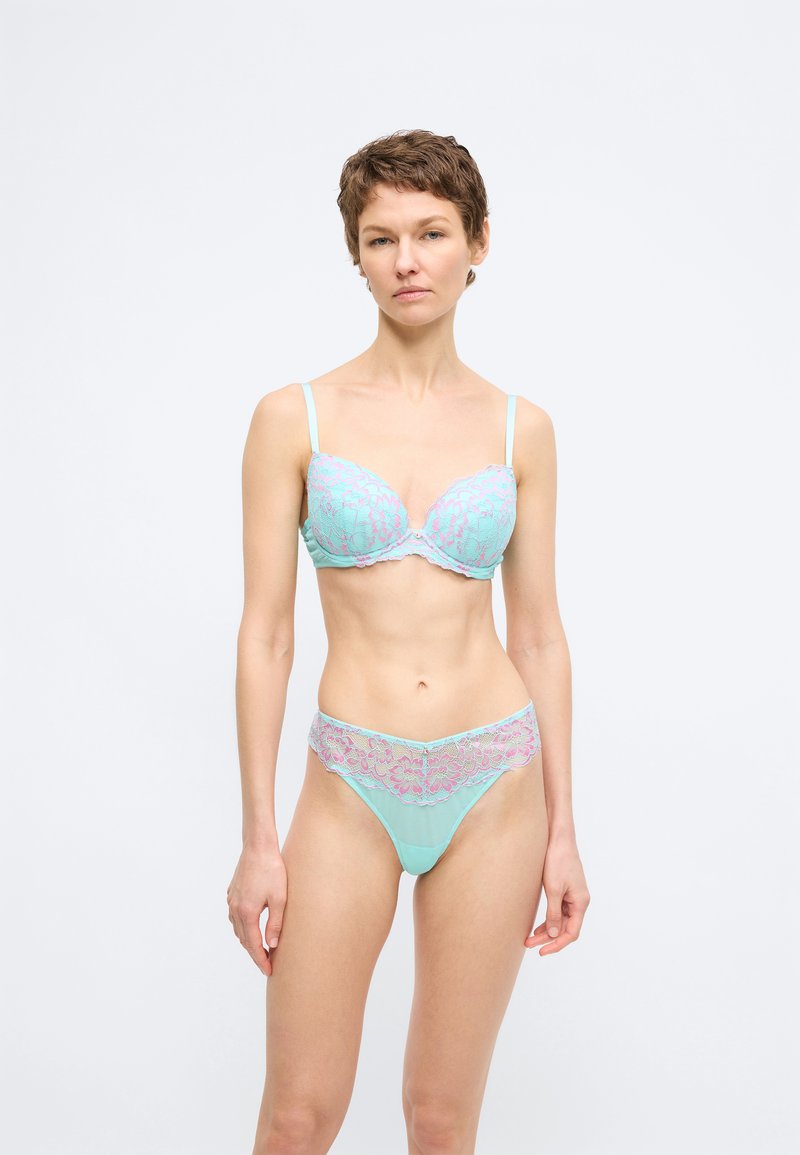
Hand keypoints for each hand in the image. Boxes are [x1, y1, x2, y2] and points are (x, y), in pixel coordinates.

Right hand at [226, 844, 286, 976]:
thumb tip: (272, 945)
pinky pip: (235, 917)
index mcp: (247, 912)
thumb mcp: (279, 898)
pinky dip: (243, 927)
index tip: (268, 971)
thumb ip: (275, 923)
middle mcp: (235, 909)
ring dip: (248, 941)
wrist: (258, 846)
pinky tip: (251, 927)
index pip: (253, 945)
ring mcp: (231, 901)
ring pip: (238, 929)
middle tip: (267, 963)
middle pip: (243, 939)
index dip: (261, 960)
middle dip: (254, 953)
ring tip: (261, 948)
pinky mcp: (232, 894)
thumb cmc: (272, 870)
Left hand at [525, 836, 589, 955]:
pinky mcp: (564, 890)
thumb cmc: (558, 861)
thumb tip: (552, 934)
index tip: (542, 951)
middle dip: (548, 939)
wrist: (558, 838)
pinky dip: (548, 919)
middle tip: (529, 945)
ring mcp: (572, 896)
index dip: (557, 944)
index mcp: (580, 902)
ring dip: (546, 930)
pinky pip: (558, 911)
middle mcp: (579, 901)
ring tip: (529, 939)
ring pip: (560, 921)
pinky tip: (537, 926)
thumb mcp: (554, 889)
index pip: (571, 932)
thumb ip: (553, 913)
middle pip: (565, 928)